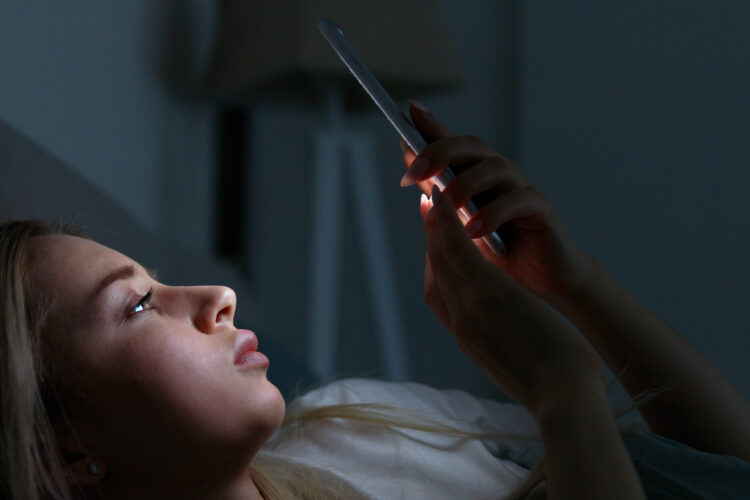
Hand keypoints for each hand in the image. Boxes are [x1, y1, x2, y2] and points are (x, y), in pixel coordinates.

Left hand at [401, 103, 594, 299]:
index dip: (431, 125)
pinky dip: (494, 213)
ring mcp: (521, 189)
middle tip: (414, 172)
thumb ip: (439, 196)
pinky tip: (474, 230)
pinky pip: (519, 201)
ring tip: (448, 205)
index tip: (407, 111)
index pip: (452, 143)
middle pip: (472, 147)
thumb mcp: (458, 227)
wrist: (538, 284)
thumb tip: (410, 169)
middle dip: (440, 153)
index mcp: (476, 176)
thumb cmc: (496, 254)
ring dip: (467, 184)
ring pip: (497, 168)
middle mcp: (499, 175)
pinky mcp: (541, 210)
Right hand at [421, 184, 603, 414]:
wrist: (562, 398)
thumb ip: (504, 344)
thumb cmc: (551, 385)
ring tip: (433, 195)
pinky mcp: (486, 292)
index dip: (434, 263)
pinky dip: (446, 222)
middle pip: (434, 271)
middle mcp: (459, 322)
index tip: (435, 242)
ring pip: (440, 256)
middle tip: (428, 208)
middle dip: (429, 236)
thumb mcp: (517, 364)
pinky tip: (444, 200)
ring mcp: (468, 306)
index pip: (439, 295)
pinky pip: (458, 249)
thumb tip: (511, 336)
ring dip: (433, 222)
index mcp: (467, 338)